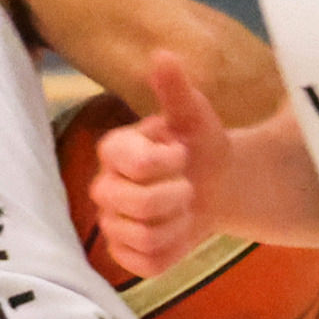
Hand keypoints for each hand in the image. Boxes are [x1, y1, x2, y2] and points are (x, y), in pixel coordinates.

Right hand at [91, 72, 229, 280]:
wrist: (215, 186)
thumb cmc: (201, 146)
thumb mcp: (195, 115)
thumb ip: (176, 89)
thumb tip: (162, 54)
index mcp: (113, 150)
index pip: (136, 164)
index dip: (169, 162)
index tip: (181, 154)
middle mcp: (103, 187)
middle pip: (139, 205)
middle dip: (177, 196)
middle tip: (186, 185)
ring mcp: (110, 223)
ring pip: (144, 237)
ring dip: (178, 224)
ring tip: (182, 208)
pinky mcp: (123, 254)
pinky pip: (146, 264)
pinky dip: (171, 250)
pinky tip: (176, 231)